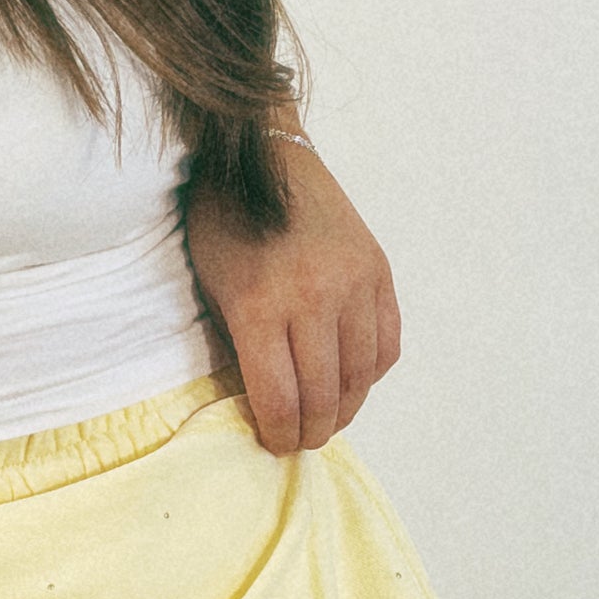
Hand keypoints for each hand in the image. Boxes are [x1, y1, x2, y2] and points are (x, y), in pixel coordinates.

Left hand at [183, 149, 401, 454]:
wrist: (262, 153)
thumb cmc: (222, 219)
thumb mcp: (212, 284)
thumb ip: (239, 342)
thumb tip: (263, 401)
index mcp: (261, 305)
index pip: (280, 399)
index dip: (277, 434)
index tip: (272, 444)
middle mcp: (315, 297)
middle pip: (324, 396)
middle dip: (311, 431)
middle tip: (301, 442)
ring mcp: (354, 282)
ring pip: (361, 375)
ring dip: (346, 408)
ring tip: (328, 420)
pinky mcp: (378, 269)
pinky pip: (386, 343)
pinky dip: (371, 372)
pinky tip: (352, 380)